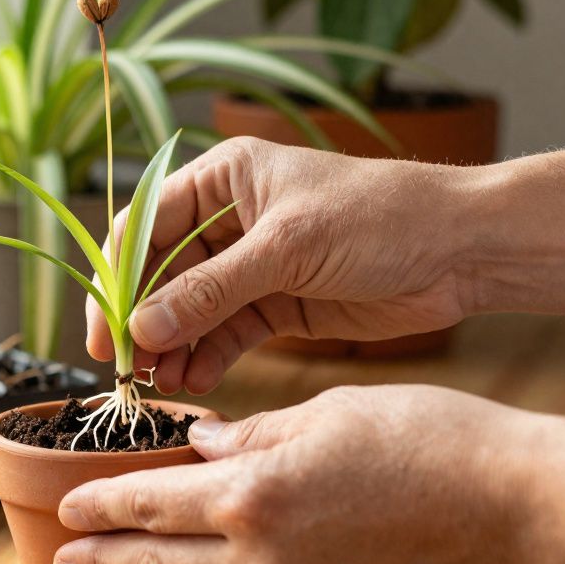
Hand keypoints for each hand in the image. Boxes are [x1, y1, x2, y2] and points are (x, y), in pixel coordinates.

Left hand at [53, 385, 551, 563]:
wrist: (520, 506)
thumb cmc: (430, 441)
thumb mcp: (327, 413)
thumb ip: (252, 435)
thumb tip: (203, 447)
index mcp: (255, 495)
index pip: (150, 503)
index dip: (101, 505)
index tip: (68, 506)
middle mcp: (264, 562)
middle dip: (104, 562)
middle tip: (66, 563)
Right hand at [87, 137, 479, 393]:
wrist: (459, 250)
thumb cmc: (379, 217)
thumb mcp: (286, 249)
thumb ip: (211, 290)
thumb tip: (143, 328)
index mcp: (224, 178)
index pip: (145, 226)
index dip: (118, 279)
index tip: (105, 331)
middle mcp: (229, 219)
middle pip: (161, 274)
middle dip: (143, 321)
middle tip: (128, 369)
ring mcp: (252, 265)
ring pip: (189, 310)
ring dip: (172, 346)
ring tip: (163, 385)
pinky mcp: (277, 305)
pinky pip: (225, 334)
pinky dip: (207, 357)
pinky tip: (195, 382)